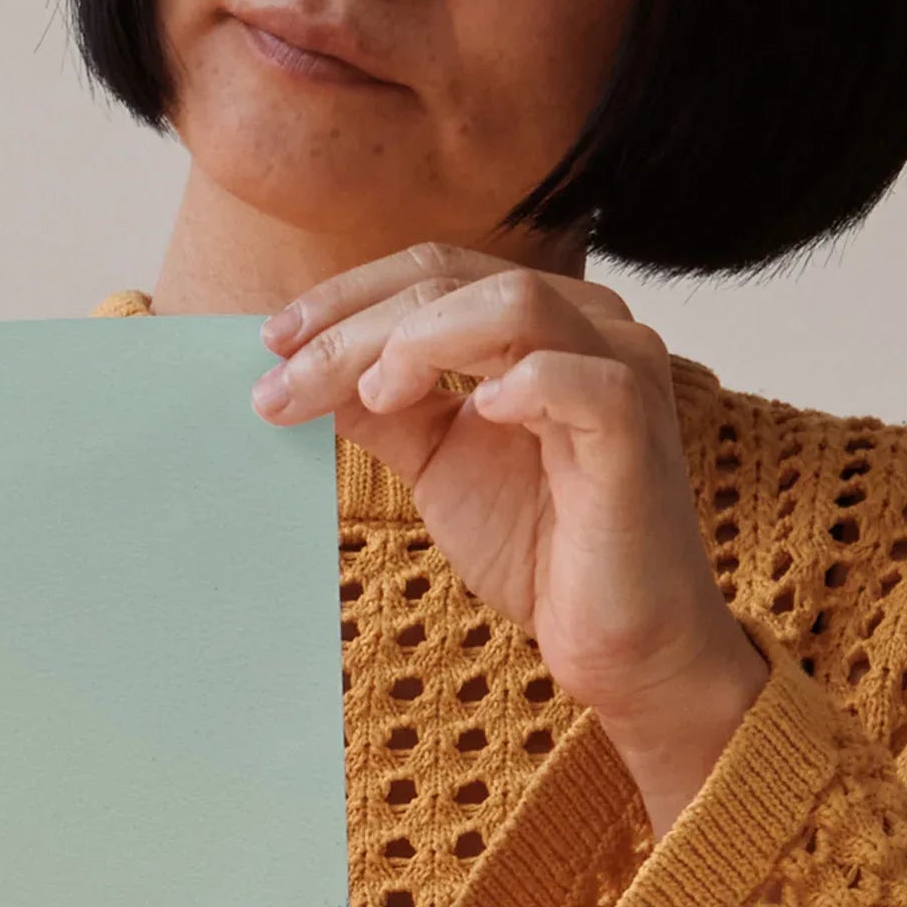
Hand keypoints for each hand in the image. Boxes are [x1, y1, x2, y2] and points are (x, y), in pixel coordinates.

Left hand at [252, 245, 768, 836]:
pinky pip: (579, 378)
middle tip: (284, 384)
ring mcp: (620, 367)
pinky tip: (474, 414)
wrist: (611, 635)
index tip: (271, 342)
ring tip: (374, 397)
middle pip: (455, 281)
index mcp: (537, 321)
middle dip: (355, 329)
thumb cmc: (535, 541)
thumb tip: (299, 372)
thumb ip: (381, 408)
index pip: (433, 271)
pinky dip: (519, 384)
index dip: (347, 296)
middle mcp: (586, 324)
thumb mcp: (434, 459)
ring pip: (513, 303)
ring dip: (420, 340)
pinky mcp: (635, 428)